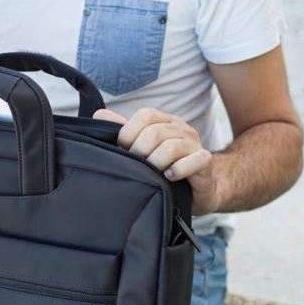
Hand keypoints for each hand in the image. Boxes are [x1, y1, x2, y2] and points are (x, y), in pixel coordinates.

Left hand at [93, 107, 218, 215]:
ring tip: (154, 175)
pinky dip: (178, 170)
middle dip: (139, 154)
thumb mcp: (141, 148)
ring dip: (155, 165)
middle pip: (154, 133)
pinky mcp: (205, 161)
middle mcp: (180, 128)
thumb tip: (98, 115)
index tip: (124, 153)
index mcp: (164, 121)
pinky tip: (169, 177)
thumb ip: (122, 131)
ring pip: (170, 148)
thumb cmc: (164, 168)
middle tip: (138, 168)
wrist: (196, 189)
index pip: (145, 115)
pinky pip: (194, 160)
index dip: (129, 135)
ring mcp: (194, 143)